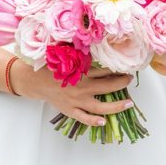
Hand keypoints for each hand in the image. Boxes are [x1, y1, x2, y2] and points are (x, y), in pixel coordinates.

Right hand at [11, 61, 134, 126]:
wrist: (35, 81)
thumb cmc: (52, 67)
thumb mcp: (66, 56)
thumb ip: (81, 53)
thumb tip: (95, 43)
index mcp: (81, 72)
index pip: (104, 71)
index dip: (117, 69)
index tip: (127, 66)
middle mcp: (81, 88)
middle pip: (107, 87)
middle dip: (121, 83)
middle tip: (130, 79)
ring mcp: (76, 101)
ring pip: (99, 107)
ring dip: (116, 106)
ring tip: (129, 103)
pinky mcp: (70, 111)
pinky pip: (84, 118)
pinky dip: (94, 121)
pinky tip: (104, 121)